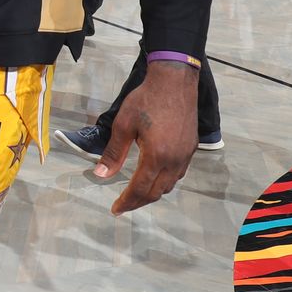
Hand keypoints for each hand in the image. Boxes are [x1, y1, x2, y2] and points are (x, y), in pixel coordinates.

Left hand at [97, 60, 197, 213]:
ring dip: (152, 193)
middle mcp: (174, 160)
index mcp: (156, 156)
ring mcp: (186, 155)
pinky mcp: (191, 148)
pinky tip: (154, 177)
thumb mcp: (123, 125)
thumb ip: (113, 153)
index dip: (126, 202)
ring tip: (136, 193)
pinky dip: (164, 181)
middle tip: (122, 205)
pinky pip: (178, 174)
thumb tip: (100, 175)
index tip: (115, 210)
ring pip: (169, 185)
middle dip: (138, 201)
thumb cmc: (146, 100)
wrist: (175, 81)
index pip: (140, 189)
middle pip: (156, 192)